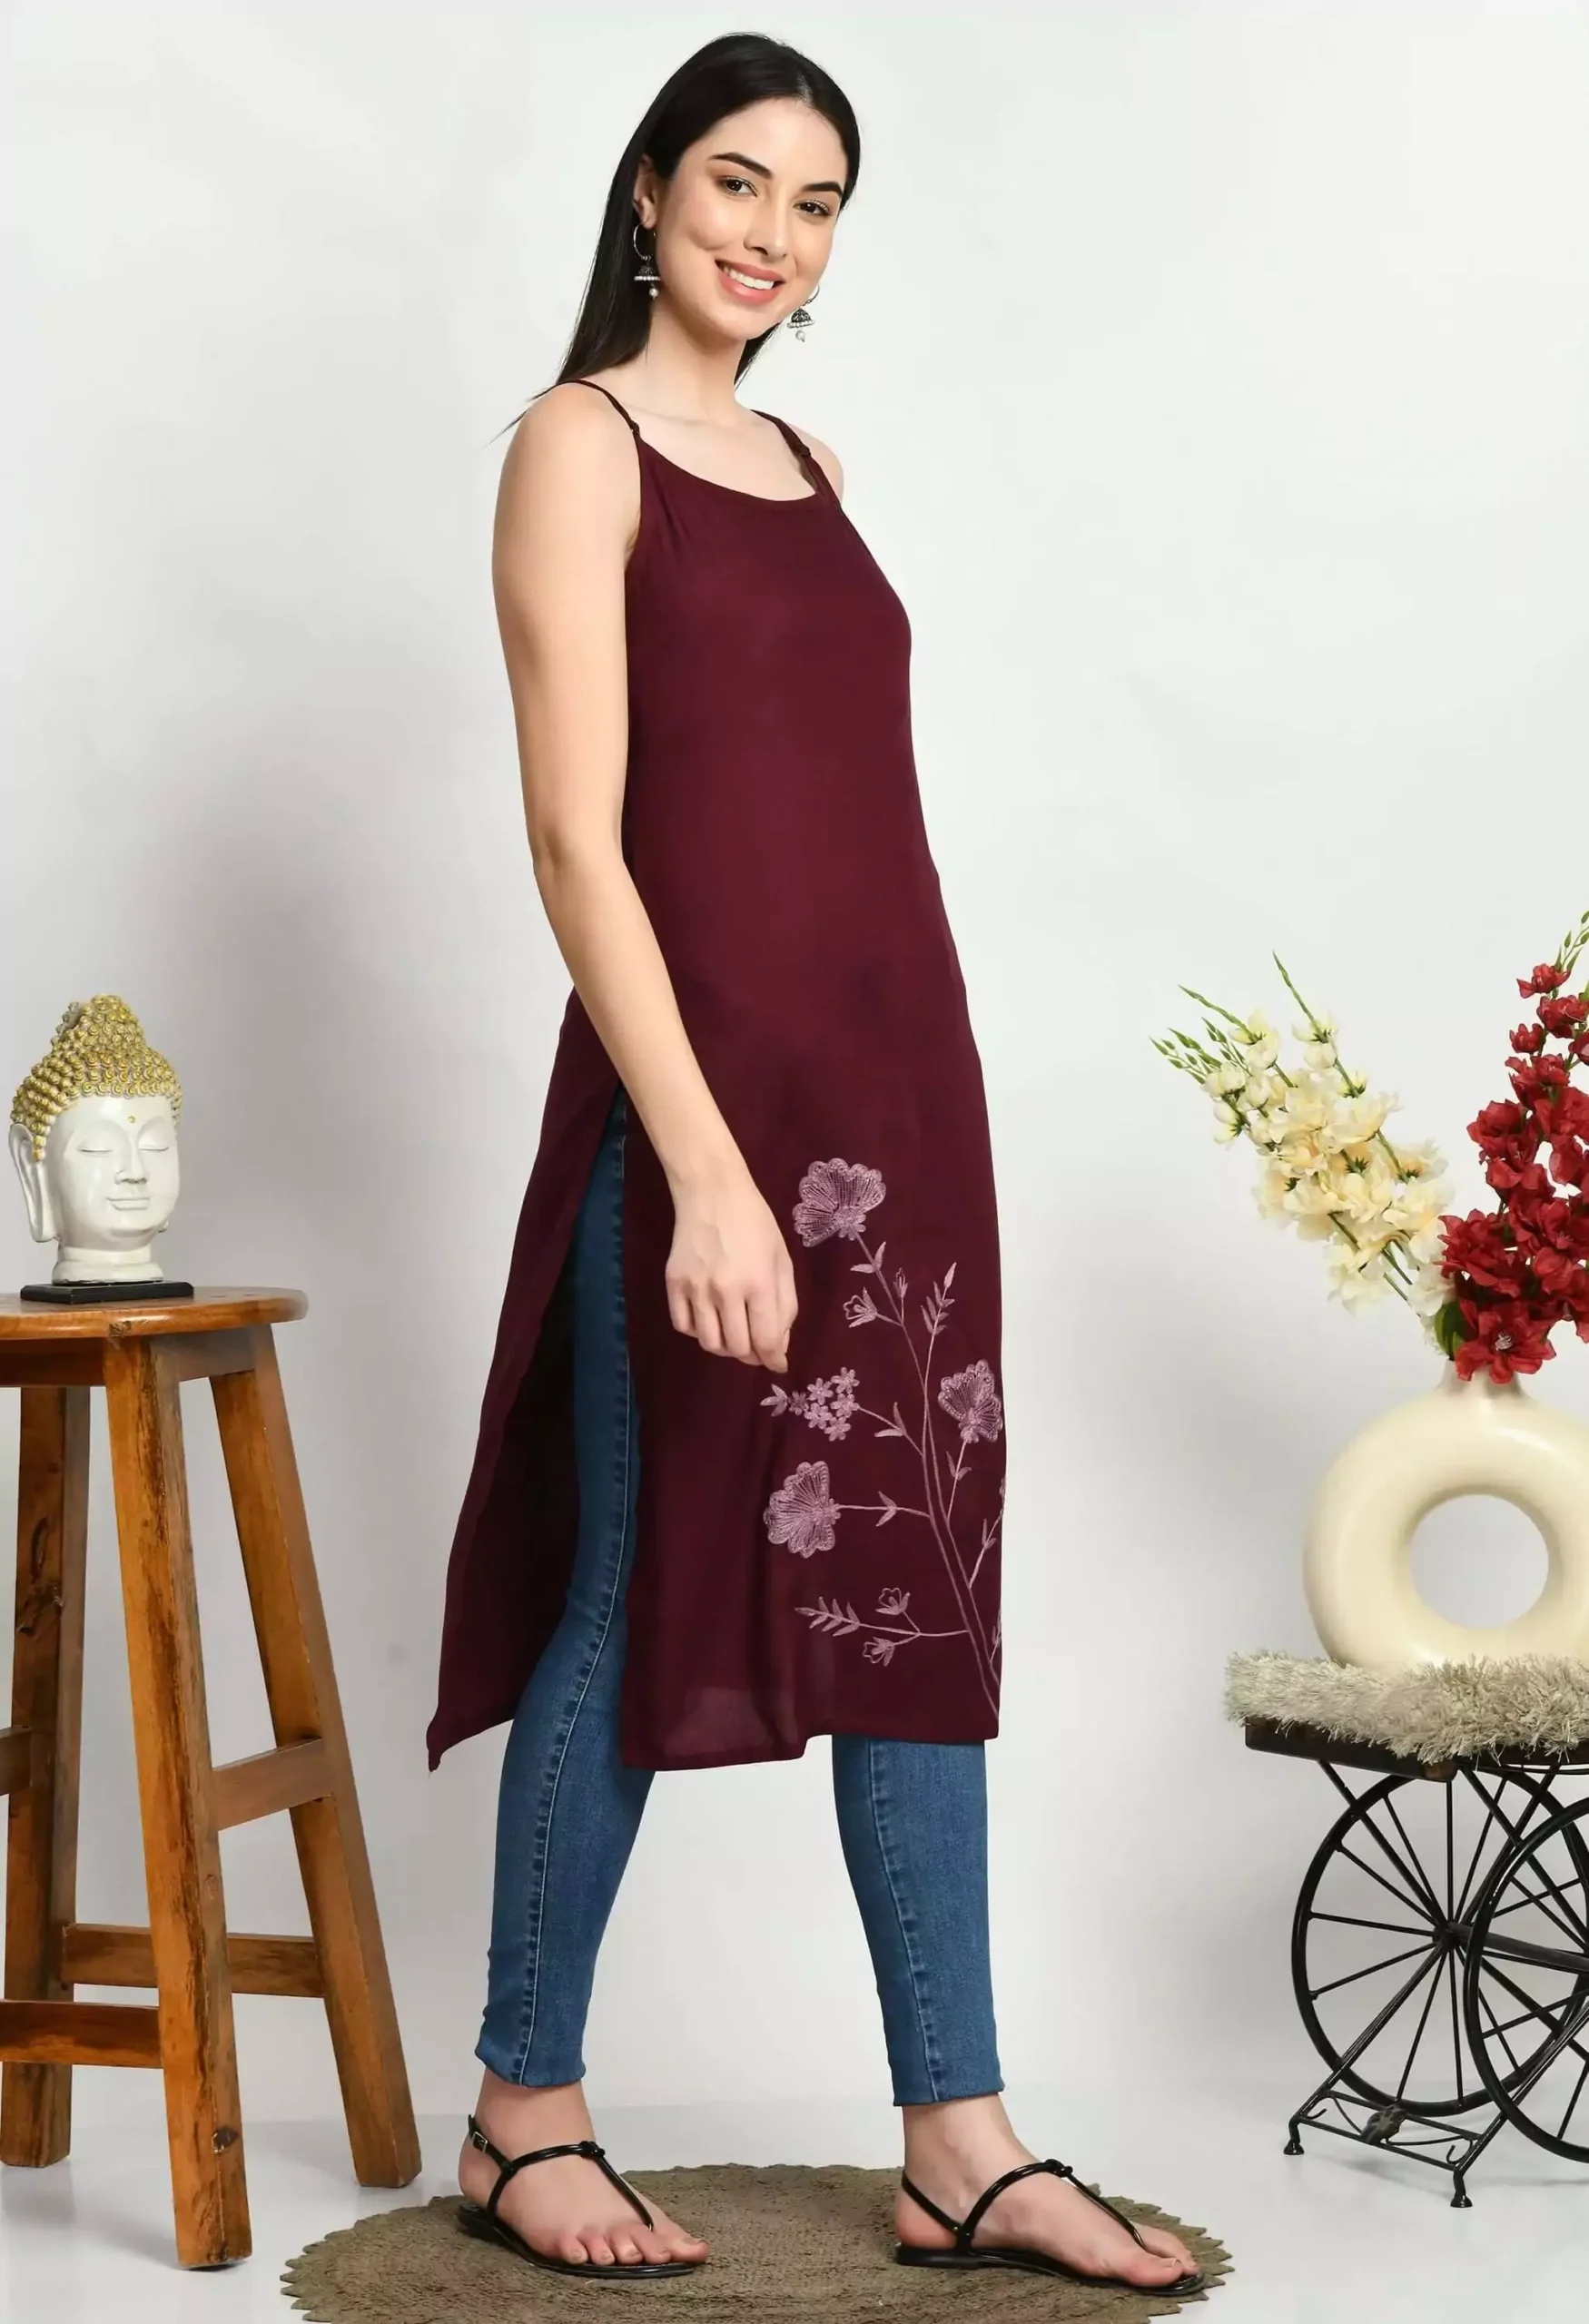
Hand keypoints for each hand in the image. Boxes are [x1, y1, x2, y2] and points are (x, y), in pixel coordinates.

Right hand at [665, 1163, 797, 1371]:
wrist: (711, 1192)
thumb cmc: (755, 1223)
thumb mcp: (782, 1260)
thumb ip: (786, 1305)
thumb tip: (779, 1346)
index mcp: (759, 1282)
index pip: (766, 1340)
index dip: (774, 1359)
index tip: (777, 1364)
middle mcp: (726, 1290)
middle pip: (737, 1348)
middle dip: (752, 1355)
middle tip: (757, 1348)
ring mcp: (696, 1287)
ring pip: (709, 1342)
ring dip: (725, 1347)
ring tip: (733, 1333)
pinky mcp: (673, 1283)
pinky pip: (683, 1326)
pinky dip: (698, 1331)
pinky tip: (709, 1319)